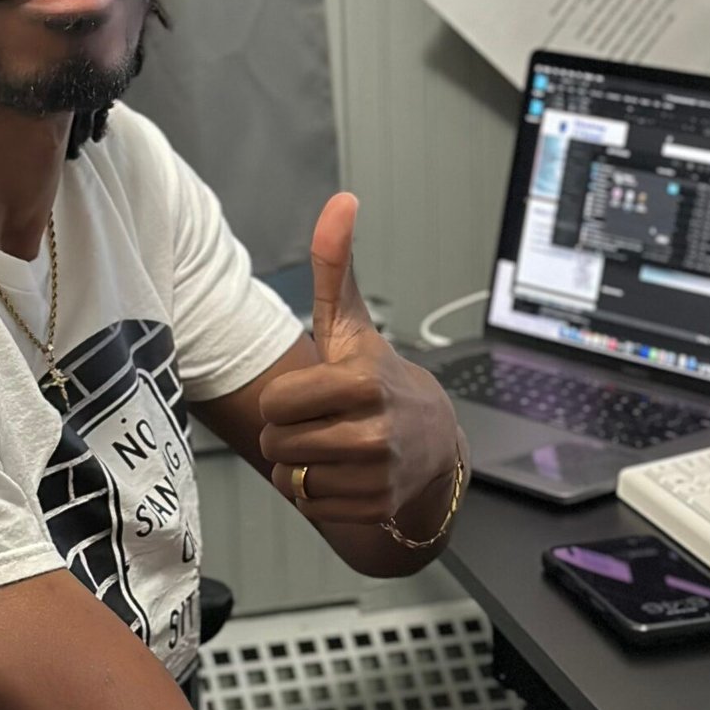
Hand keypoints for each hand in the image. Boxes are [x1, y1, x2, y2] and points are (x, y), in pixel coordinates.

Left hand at [258, 193, 460, 524]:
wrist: (432, 440)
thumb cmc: (376, 377)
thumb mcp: (352, 324)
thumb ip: (335, 266)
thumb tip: (341, 201)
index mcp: (363, 381)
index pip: (278, 403)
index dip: (286, 400)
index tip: (313, 393)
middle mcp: (376, 431)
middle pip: (280, 444)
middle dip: (289, 434)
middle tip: (320, 421)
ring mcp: (378, 475)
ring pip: (292, 479)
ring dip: (300, 466)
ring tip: (330, 447)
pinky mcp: (376, 508)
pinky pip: (311, 506)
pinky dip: (317, 494)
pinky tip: (343, 473)